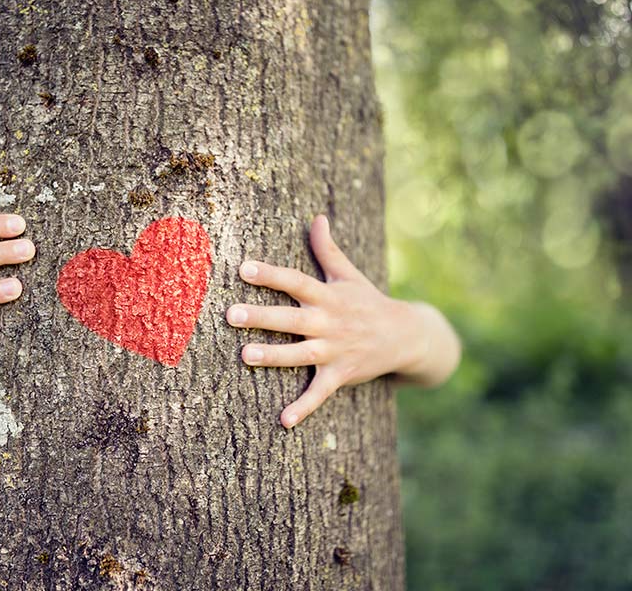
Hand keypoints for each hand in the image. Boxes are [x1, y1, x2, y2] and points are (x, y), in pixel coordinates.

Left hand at [227, 215, 459, 427]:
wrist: (408, 336)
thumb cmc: (369, 302)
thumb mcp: (349, 275)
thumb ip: (328, 249)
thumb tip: (317, 218)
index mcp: (328, 296)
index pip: (296, 281)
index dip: (271, 275)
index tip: (244, 268)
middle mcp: (329, 322)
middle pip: (291, 318)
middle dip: (262, 316)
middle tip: (231, 314)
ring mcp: (335, 350)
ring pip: (299, 354)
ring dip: (273, 356)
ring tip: (245, 355)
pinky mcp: (340, 374)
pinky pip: (320, 393)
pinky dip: (304, 408)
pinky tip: (283, 421)